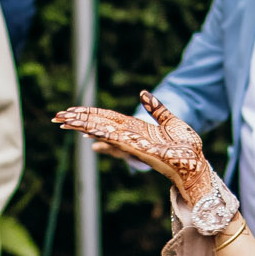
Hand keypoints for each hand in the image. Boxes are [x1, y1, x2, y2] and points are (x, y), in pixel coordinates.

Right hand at [56, 92, 215, 205]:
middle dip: (78, 121)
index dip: (88, 114)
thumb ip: (155, 108)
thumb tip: (143, 94)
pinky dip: (102, 135)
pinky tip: (88, 132)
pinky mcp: (139, 148)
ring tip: (65, 122)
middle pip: (99, 124)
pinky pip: (117, 139)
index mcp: (134, 128)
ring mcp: (132, 142)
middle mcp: (129, 136)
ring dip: (84, 126)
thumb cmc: (186, 146)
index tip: (70, 112)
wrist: (197, 162)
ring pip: (103, 131)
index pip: (106, 118)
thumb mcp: (169, 120)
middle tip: (57, 118)